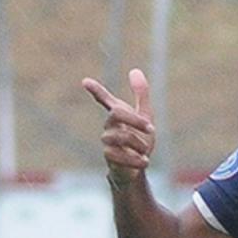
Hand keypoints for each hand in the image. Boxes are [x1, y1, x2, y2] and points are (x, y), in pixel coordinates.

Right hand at [84, 68, 155, 185]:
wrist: (138, 166)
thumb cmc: (139, 140)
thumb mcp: (145, 115)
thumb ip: (141, 94)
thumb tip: (134, 70)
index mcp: (118, 114)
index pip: (103, 99)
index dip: (96, 90)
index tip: (85, 81)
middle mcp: (109, 126)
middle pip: (116, 114)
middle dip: (136, 120)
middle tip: (152, 129)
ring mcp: (107, 142)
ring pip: (120, 136)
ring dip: (138, 143)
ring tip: (146, 152)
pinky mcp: (109, 158)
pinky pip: (119, 156)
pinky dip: (135, 159)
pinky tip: (144, 161)